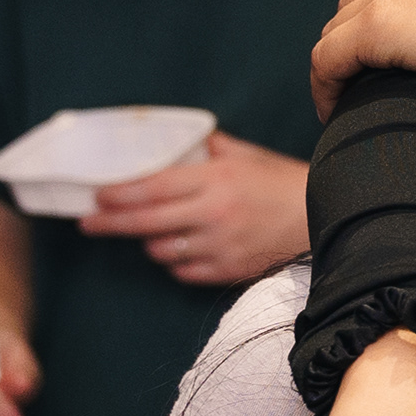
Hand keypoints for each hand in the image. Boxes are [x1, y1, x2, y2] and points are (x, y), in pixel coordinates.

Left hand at [84, 132, 311, 286]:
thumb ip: (209, 148)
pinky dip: (175, 264)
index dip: (118, 194)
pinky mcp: (230, 271)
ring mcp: (220, 246)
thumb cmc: (285, 182)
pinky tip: (180, 252)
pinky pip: (184, 273)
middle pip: (145, 223)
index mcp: (215, 179)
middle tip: (87, 223)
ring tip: (150, 234)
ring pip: (162, 251)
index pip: (152, 188)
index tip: (96, 196)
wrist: (327, 218)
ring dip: (148, 243)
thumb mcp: (247, 154)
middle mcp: (213, 214)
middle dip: (109, 223)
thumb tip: (178, 141)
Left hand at [311, 0, 415, 120]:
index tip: (412, 53)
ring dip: (347, 61)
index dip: (409, 16)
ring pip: (346, 24)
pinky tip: (336, 111)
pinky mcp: (380, 23)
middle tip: (374, 80)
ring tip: (354, 99)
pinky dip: (327, 84)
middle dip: (367, 35)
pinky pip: (330, 56)